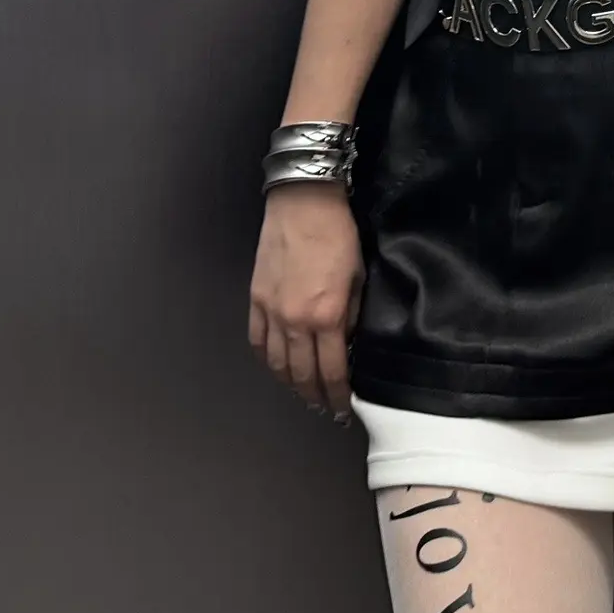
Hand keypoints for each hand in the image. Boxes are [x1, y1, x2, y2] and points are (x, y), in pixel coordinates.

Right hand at [248, 183, 363, 422]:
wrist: (303, 202)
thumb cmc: (338, 234)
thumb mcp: (358, 276)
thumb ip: (351, 315)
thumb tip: (346, 342)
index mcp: (327, 316)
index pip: (332, 371)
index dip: (337, 396)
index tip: (341, 409)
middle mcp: (295, 321)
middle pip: (301, 374)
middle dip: (314, 396)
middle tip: (323, 407)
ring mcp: (271, 312)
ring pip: (277, 364)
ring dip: (290, 383)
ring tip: (301, 392)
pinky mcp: (255, 299)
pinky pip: (257, 341)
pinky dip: (266, 359)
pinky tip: (276, 364)